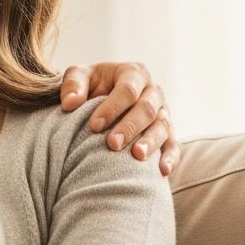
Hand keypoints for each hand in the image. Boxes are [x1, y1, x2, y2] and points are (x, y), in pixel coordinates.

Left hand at [60, 61, 178, 175]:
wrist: (102, 98)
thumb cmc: (91, 86)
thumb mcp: (79, 76)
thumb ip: (73, 84)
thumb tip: (70, 103)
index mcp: (133, 73)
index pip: (127, 90)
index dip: (112, 108)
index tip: (94, 126)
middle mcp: (153, 91)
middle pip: (147, 109)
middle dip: (130, 127)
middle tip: (112, 144)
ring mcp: (163, 112)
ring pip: (162, 126)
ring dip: (151, 142)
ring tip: (137, 156)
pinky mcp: (168, 132)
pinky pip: (174, 144)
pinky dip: (171, 158)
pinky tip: (163, 171)